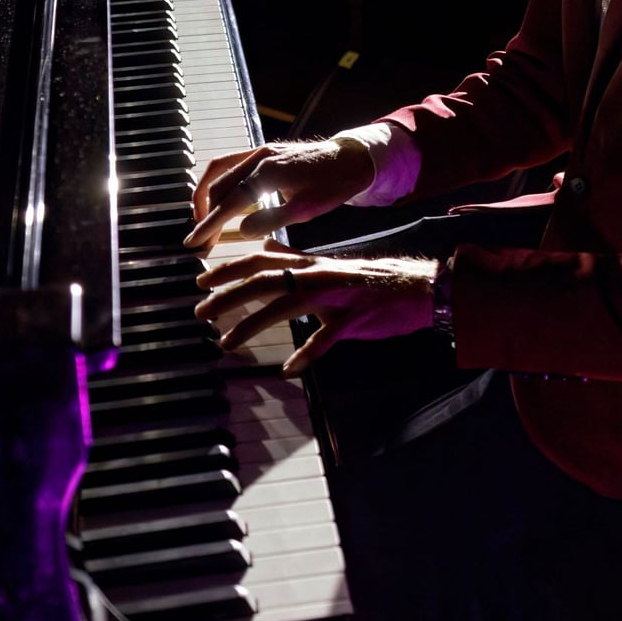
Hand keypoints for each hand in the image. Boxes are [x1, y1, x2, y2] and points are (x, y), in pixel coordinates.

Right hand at [186, 135, 375, 251]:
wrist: (351, 158)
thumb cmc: (334, 184)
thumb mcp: (307, 209)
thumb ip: (273, 219)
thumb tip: (243, 230)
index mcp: (269, 172)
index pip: (230, 201)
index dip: (210, 223)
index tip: (195, 241)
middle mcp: (260, 156)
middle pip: (220, 185)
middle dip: (206, 214)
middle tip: (201, 239)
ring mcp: (261, 150)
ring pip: (220, 169)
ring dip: (207, 194)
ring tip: (203, 219)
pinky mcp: (264, 150)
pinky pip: (231, 163)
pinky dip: (219, 181)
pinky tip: (220, 198)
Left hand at [195, 245, 436, 375]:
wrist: (420, 287)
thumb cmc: (372, 282)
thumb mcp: (328, 267)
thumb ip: (297, 262)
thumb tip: (267, 251)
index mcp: (311, 264)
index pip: (262, 259)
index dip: (230, 269)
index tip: (202, 280)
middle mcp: (318, 275)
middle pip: (266, 280)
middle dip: (229, 296)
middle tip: (202, 312)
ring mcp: (336, 296)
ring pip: (287, 306)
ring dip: (253, 324)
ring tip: (227, 343)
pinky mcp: (355, 318)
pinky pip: (326, 338)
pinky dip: (306, 354)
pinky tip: (289, 369)